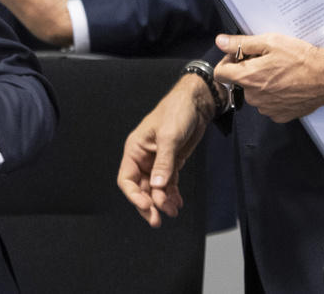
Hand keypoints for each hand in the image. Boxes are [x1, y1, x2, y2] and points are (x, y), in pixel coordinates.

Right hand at [117, 74, 216, 227]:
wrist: (197, 103)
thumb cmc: (177, 111)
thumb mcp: (169, 136)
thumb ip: (163, 162)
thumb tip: (157, 186)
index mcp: (135, 149)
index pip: (126, 178)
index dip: (134, 195)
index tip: (147, 206)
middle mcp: (143, 158)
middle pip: (140, 188)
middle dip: (148, 204)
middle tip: (157, 220)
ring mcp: (157, 162)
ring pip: (155, 189)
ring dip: (162, 202)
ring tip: (173, 211)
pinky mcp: (172, 163)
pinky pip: (168, 184)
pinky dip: (172, 195)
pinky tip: (177, 203)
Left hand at [212, 33, 323, 121]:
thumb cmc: (299, 57)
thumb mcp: (270, 42)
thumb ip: (241, 43)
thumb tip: (220, 41)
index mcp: (248, 78)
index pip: (220, 73)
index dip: (227, 62)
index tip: (240, 57)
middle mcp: (254, 97)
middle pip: (239, 83)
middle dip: (247, 72)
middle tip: (266, 61)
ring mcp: (267, 109)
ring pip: (255, 95)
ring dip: (261, 85)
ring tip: (279, 73)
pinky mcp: (280, 116)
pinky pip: (269, 105)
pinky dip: (273, 96)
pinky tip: (286, 85)